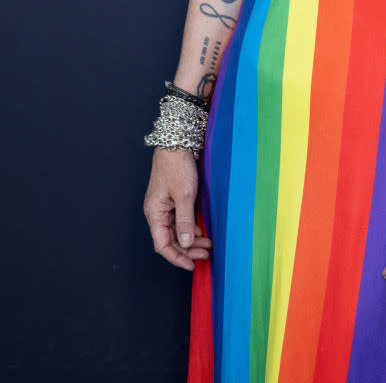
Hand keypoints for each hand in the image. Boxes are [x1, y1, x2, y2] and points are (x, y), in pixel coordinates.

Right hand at [143, 148, 211, 269]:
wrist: (177, 142)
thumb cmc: (177, 166)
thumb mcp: (184, 194)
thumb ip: (185, 221)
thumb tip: (186, 243)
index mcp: (154, 213)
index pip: (162, 245)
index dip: (176, 258)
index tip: (191, 266)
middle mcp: (158, 212)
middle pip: (170, 239)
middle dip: (188, 249)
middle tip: (206, 254)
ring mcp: (166, 206)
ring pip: (177, 230)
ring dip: (191, 239)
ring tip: (208, 244)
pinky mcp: (174, 199)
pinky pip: (181, 220)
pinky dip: (191, 227)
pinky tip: (203, 231)